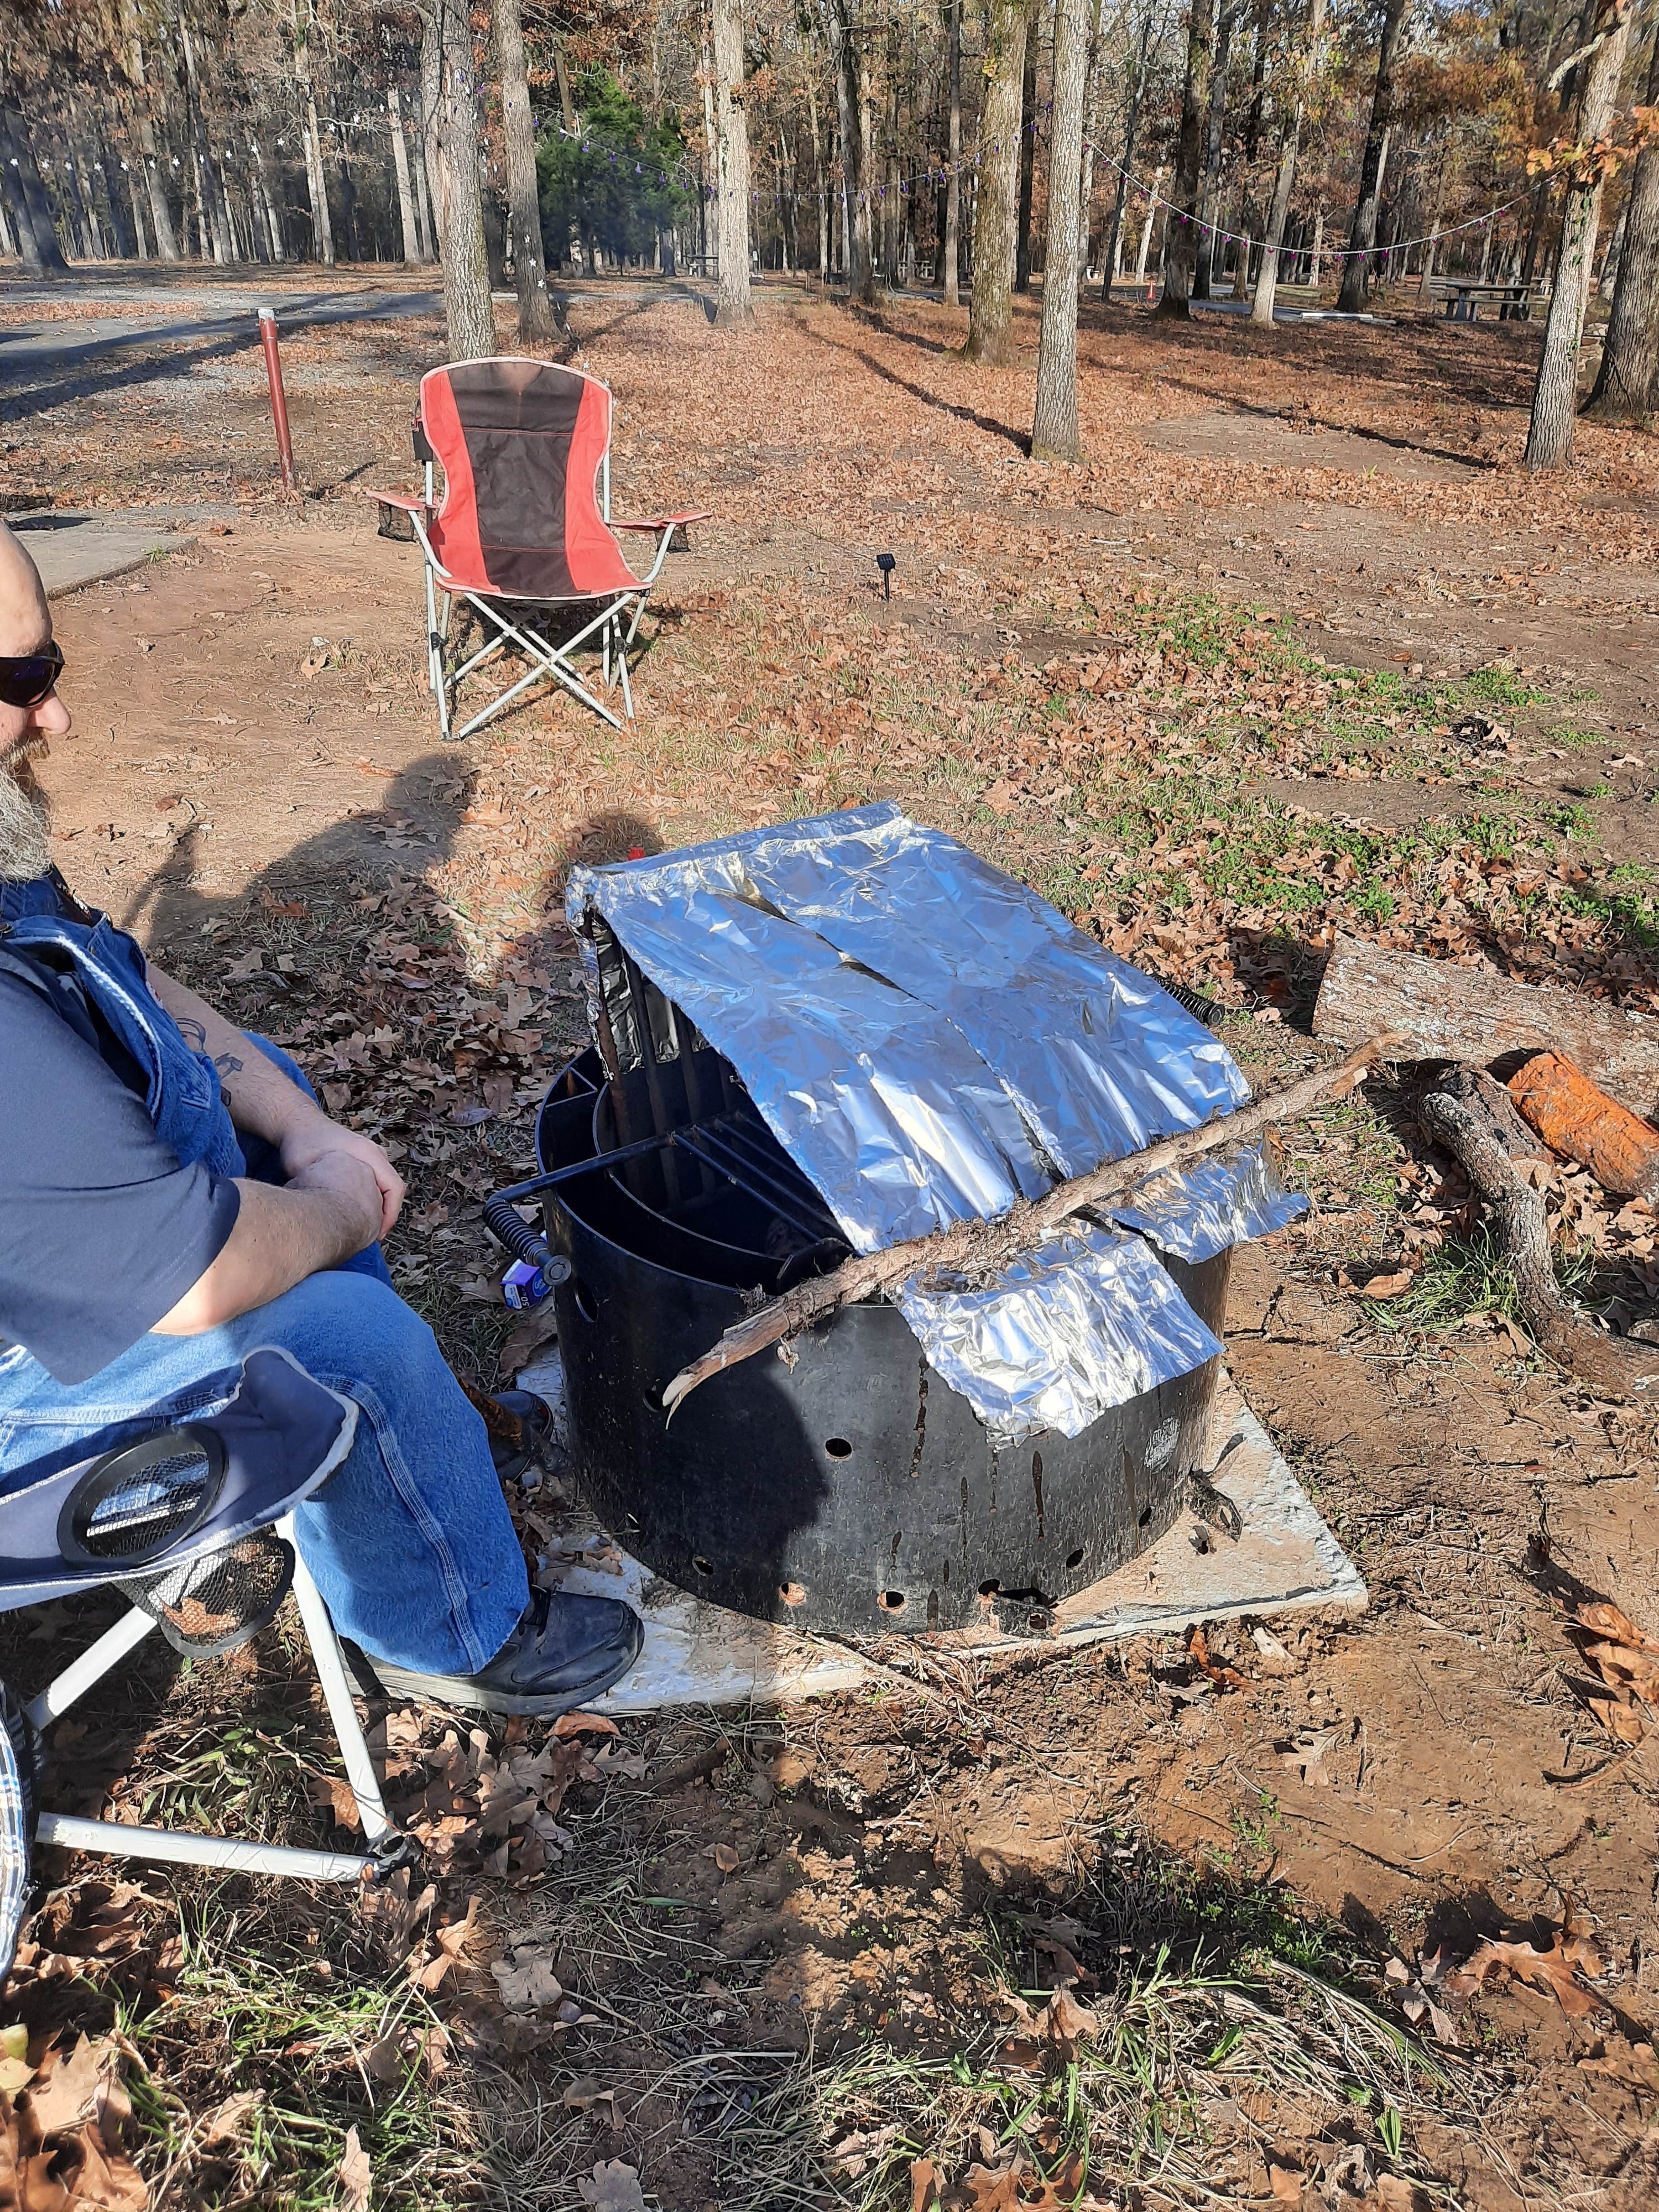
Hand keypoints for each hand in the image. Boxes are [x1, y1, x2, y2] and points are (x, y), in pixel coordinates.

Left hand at [280, 1114, 405, 1240]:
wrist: (298, 1124)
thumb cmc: (301, 1144)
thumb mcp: (307, 1168)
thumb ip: (317, 1188)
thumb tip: (321, 1217)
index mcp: (368, 1153)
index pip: (394, 1188)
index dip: (390, 1215)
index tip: (378, 1235)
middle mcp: (375, 1153)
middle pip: (393, 1189)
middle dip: (386, 1215)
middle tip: (372, 1237)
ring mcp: (371, 1155)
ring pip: (386, 1186)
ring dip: (380, 1207)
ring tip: (367, 1228)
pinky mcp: (364, 1159)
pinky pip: (377, 1182)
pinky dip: (373, 1199)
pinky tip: (359, 1212)